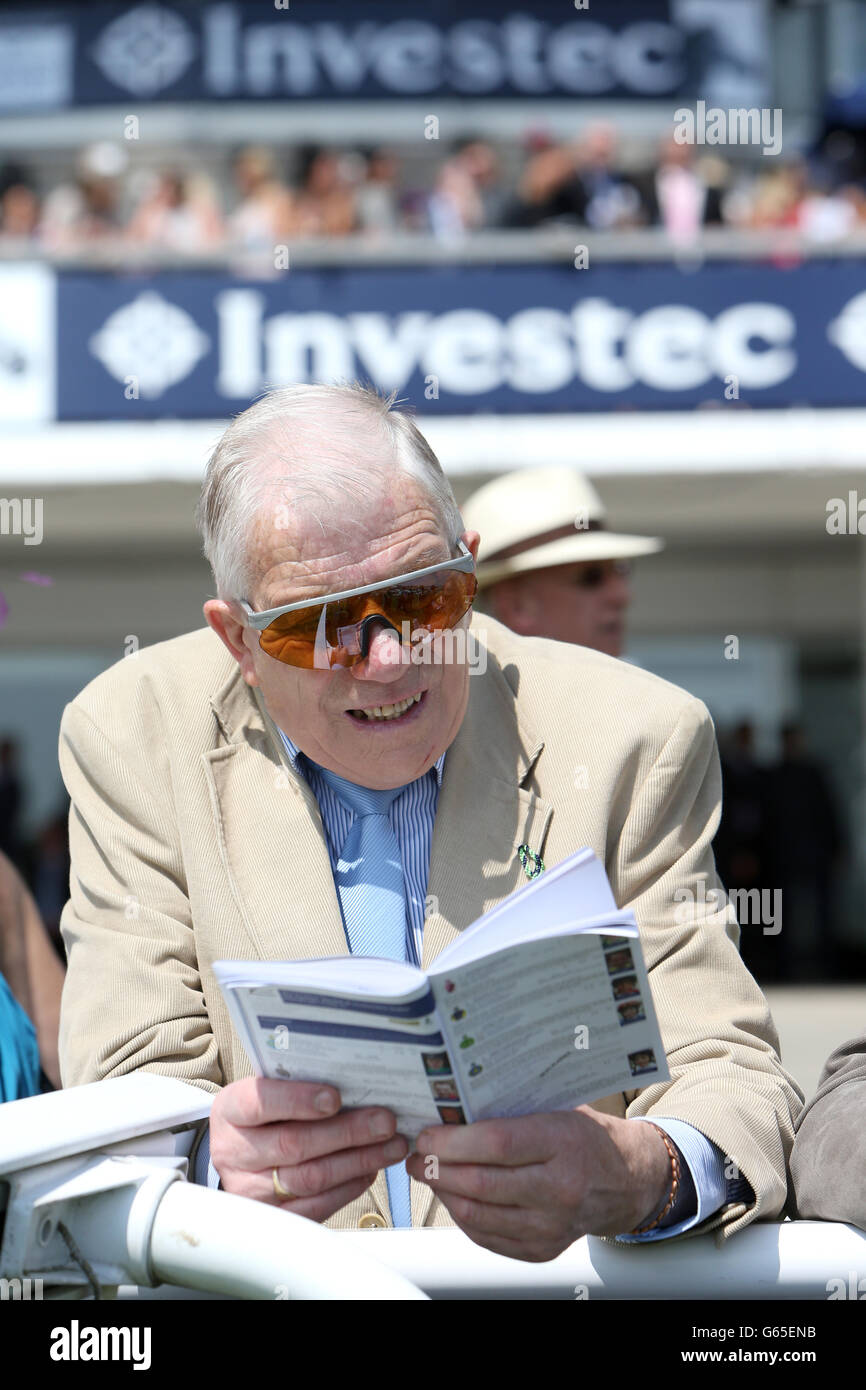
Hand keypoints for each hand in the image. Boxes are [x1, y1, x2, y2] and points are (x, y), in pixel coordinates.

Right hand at [209, 1077, 407, 1222]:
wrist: (237, 1153)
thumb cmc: (263, 1114)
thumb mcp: (268, 1089)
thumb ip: (298, 1083)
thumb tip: (355, 1080)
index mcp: (231, 1111)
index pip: (260, 1103)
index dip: (298, 1100)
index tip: (335, 1097)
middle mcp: (235, 1152)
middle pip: (294, 1144)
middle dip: (347, 1132)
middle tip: (385, 1121)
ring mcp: (251, 1189)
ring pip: (310, 1178)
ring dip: (358, 1161)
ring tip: (391, 1146)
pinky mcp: (272, 1216)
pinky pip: (315, 1207)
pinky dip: (349, 1187)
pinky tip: (369, 1169)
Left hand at [405, 1106, 670, 1262]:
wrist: (626, 1181)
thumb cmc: (585, 1136)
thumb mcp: (558, 1107)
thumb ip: (512, 1107)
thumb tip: (454, 1102)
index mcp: (563, 1143)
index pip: (497, 1144)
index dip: (453, 1141)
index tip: (427, 1134)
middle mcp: (559, 1189)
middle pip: (481, 1183)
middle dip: (437, 1168)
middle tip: (417, 1155)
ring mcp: (551, 1225)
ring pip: (477, 1214)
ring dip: (444, 1192)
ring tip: (429, 1173)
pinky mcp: (542, 1249)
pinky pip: (486, 1236)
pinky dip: (462, 1215)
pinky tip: (454, 1195)